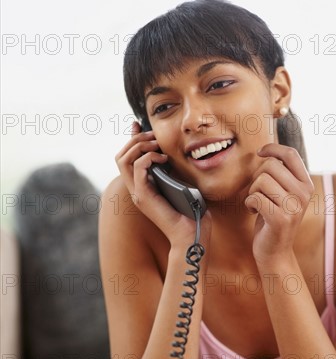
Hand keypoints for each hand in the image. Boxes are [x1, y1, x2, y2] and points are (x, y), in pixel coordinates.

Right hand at [114, 121, 211, 248]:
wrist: (192, 235)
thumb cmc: (191, 213)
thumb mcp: (182, 185)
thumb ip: (174, 171)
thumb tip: (176, 154)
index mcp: (144, 187)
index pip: (128, 158)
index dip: (130, 139)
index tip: (137, 123)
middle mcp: (137, 189)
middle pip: (121, 156)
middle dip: (135, 139)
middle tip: (153, 135)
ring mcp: (138, 193)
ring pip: (123, 159)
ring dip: (139, 145)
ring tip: (157, 144)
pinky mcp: (143, 196)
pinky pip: (137, 168)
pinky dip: (148, 157)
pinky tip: (163, 157)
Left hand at [244, 143, 313, 265]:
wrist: (275, 251)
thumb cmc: (274, 218)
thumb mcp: (283, 193)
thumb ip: (281, 174)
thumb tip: (267, 151)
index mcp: (307, 185)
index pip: (291, 154)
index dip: (273, 148)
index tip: (260, 152)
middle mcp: (304, 194)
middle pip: (270, 166)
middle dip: (257, 177)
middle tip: (259, 193)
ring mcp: (294, 207)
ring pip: (261, 181)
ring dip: (253, 192)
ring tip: (259, 204)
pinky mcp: (280, 219)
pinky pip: (255, 197)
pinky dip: (250, 203)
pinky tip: (255, 212)